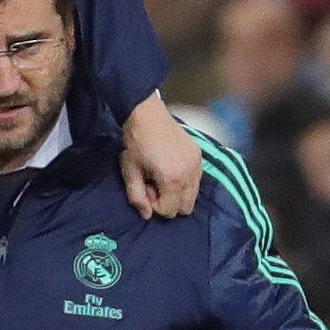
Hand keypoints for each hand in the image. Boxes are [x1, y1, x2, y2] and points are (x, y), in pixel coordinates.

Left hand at [121, 93, 203, 219]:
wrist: (147, 115)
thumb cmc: (135, 143)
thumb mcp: (130, 172)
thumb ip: (137, 197)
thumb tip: (146, 215)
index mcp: (172, 179)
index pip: (169, 211)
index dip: (154, 205)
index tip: (146, 189)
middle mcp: (190, 173)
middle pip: (185, 208)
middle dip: (169, 203)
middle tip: (154, 185)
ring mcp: (197, 164)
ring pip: (193, 195)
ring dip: (178, 193)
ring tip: (162, 177)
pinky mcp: (199, 156)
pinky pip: (196, 180)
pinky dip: (185, 182)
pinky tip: (171, 169)